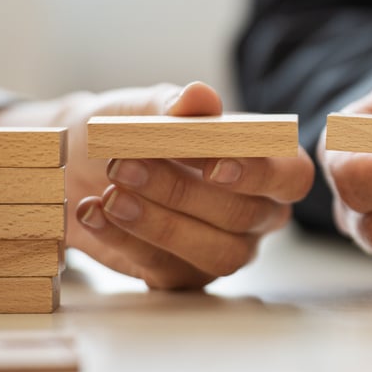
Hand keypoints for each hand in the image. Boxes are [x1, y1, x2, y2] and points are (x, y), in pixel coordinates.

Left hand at [0, 82, 313, 288]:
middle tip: (125, 166)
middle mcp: (256, 213)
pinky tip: (93, 214)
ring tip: (110, 195)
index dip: (259, 174)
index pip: (289, 176)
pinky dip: (124, 241)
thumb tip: (198, 97)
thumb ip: (174, 105)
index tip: (214, 165)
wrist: (82, 163)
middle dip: (183, 191)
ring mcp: (223, 248)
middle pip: (243, 215)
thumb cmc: (132, 131)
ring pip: (215, 253)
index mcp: (267, 164)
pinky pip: (166, 270)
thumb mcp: (146, 108)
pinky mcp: (183, 275)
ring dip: (158, 224)